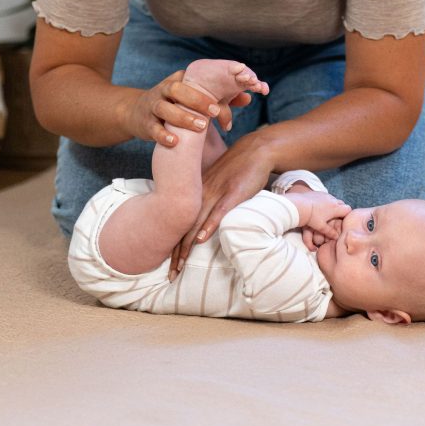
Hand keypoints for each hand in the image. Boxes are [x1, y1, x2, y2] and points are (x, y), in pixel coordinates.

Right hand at [123, 70, 250, 147]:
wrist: (137, 113)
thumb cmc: (174, 104)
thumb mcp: (193, 98)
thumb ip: (220, 98)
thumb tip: (248, 97)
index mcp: (178, 81)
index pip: (193, 80)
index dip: (208, 88)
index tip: (224, 100)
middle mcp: (164, 90)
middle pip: (177, 89)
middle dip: (196, 100)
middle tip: (213, 112)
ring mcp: (153, 106)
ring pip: (165, 108)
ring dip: (182, 117)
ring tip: (200, 127)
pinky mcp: (146, 123)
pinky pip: (153, 128)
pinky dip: (163, 135)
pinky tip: (175, 142)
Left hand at [169, 130, 272, 277]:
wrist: (255, 150)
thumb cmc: (238, 168)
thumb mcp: (217, 183)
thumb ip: (208, 199)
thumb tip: (204, 220)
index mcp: (197, 192)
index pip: (180, 223)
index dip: (173, 245)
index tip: (169, 265)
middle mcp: (202, 194)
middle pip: (184, 228)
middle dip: (176, 253)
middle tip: (170, 274)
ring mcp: (216, 193)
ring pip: (197, 223)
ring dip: (187, 246)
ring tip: (180, 265)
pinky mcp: (233, 193)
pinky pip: (218, 212)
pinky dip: (209, 226)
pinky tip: (200, 239)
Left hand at [284, 190, 350, 250]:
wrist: (299, 205)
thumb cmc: (311, 217)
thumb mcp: (321, 227)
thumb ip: (330, 232)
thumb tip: (336, 237)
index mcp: (335, 208)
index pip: (348, 210)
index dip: (347, 215)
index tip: (343, 220)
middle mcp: (332, 200)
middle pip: (342, 204)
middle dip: (341, 210)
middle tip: (337, 217)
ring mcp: (326, 195)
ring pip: (335, 200)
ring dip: (334, 205)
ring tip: (328, 213)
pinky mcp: (319, 192)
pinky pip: (327, 196)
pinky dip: (327, 201)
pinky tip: (320, 207)